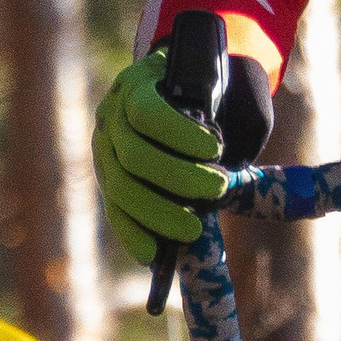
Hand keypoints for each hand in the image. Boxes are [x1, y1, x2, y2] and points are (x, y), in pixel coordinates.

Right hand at [93, 51, 228, 260]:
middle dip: (178, 179)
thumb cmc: (206, 91)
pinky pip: (115, 211)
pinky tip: (152, 255)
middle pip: (133, 156)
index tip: (215, 148)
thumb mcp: (221, 90)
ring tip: (194, 229)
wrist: (180, 87)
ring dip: (158, 213)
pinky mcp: (109, 180)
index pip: (147, 112)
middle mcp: (111, 116)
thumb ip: (232, 117)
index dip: (180, 134)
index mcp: (138, 84)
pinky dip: (133, 234)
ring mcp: (104, 150)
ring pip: (120, 188)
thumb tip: (235, 170)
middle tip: (217, 189)